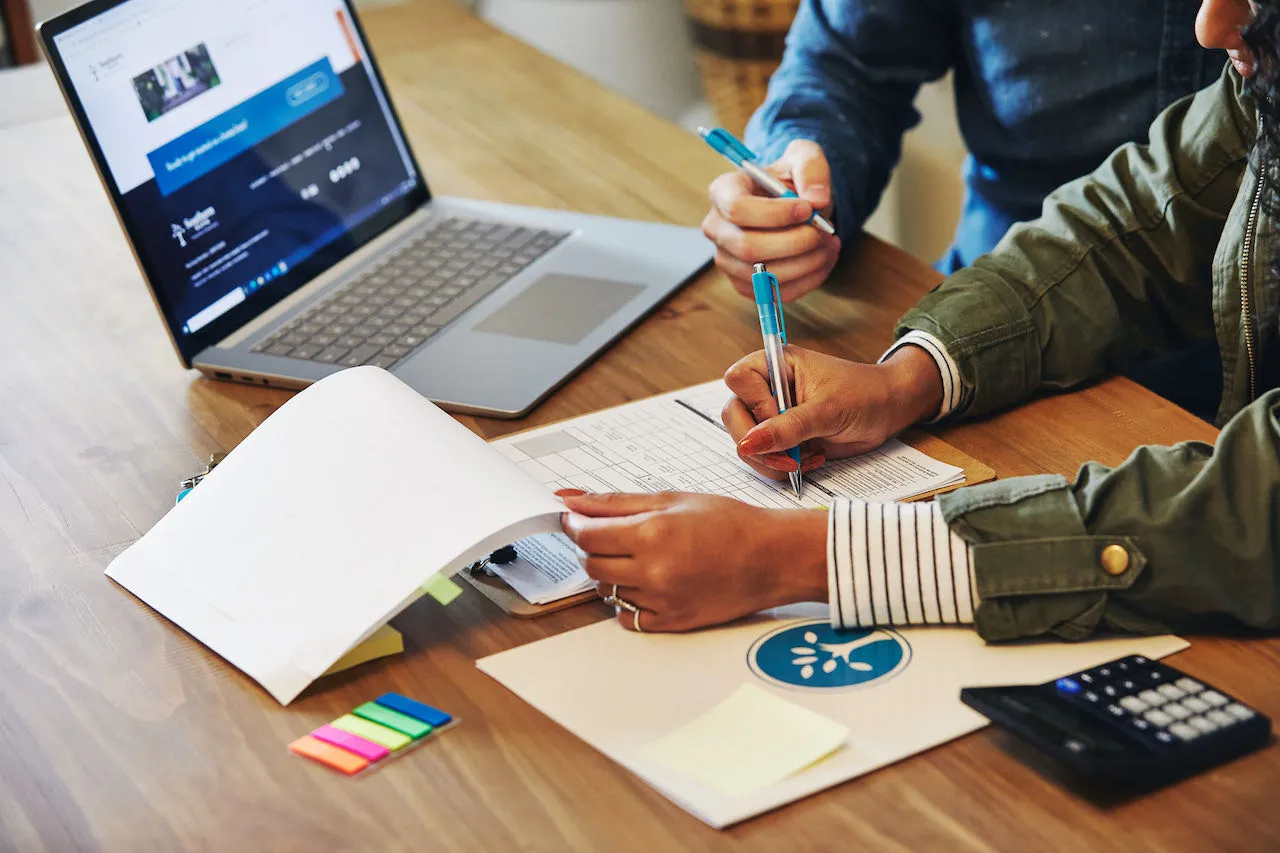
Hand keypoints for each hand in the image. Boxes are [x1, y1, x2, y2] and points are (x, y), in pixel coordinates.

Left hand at [559, 491, 827, 632]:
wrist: (772, 557)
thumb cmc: (731, 524)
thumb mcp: (672, 499)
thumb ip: (615, 502)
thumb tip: (570, 499)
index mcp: (652, 534)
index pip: (586, 535)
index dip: (574, 525)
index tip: (576, 520)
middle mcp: (653, 571)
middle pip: (591, 565)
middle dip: (592, 548)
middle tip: (612, 535)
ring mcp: (661, 601)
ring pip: (607, 591)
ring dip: (612, 573)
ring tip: (640, 557)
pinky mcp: (671, 623)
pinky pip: (627, 617)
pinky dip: (629, 600)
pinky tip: (649, 582)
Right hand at [701, 139, 840, 301]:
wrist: (793, 206)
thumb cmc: (792, 180)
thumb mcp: (804, 158)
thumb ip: (812, 169)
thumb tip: (817, 199)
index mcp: (724, 191)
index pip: (738, 209)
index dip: (775, 214)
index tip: (808, 209)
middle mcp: (717, 228)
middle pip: (747, 247)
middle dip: (794, 243)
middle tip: (824, 232)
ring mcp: (727, 260)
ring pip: (763, 275)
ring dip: (806, 263)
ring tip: (830, 244)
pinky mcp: (745, 284)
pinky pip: (774, 293)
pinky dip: (807, 281)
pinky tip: (822, 260)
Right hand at [721, 345, 943, 479]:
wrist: (888, 411)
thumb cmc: (863, 395)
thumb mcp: (827, 410)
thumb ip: (788, 427)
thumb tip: (749, 444)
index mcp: (776, 365)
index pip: (738, 379)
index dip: (754, 404)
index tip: (781, 419)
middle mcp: (768, 388)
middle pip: (734, 415)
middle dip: (757, 444)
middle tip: (788, 459)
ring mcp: (772, 414)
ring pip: (746, 442)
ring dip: (771, 460)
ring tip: (804, 460)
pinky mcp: (781, 437)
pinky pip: (764, 457)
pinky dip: (783, 466)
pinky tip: (810, 460)